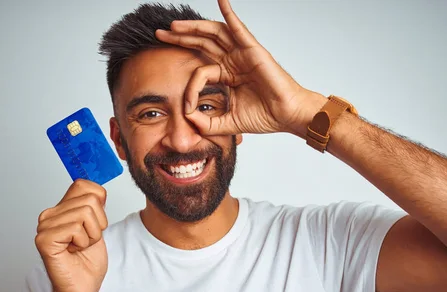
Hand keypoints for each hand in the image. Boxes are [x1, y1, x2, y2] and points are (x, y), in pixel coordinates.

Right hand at [35, 179, 108, 291]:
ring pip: (85, 213)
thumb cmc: (87, 262)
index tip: (93, 226)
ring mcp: (44, 227)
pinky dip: (82, 242)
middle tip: (85, 242)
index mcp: (60, 209)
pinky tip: (72, 252)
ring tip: (79, 247)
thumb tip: (97, 189)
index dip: (99, 206)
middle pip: (90, 200)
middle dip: (97, 225)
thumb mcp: (97, 226)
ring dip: (91, 235)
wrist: (81, 289)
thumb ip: (94, 206)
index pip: (83, 185)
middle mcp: (49, 215)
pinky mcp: (45, 240)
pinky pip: (76, 228)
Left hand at [155, 0, 324, 136]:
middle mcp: (233, 61)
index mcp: (228, 75)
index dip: (189, 88)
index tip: (186, 106)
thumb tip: (187, 118)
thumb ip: (206, 123)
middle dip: (180, 37)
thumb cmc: (264, 117)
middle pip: (202, 43)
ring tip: (174, 25)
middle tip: (160, 33)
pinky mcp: (252, 49)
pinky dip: (228, 12)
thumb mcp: (227, 123)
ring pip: (214, 33)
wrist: (286, 116)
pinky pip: (238, 27)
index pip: (200, 71)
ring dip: (194, 27)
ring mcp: (242, 53)